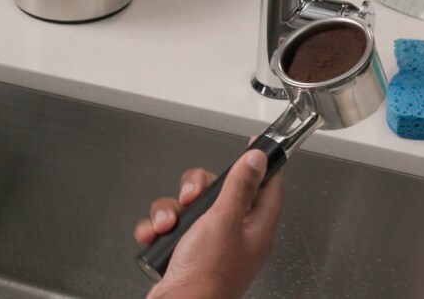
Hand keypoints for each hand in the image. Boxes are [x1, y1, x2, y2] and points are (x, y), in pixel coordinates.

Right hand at [134, 149, 284, 298]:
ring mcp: (208, 243)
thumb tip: (257, 159)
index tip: (254, 145)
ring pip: (189, 207)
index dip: (261, 164)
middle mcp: (234, 234)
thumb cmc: (207, 278)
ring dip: (171, 212)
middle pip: (219, 191)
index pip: (268, 186)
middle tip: (191, 199)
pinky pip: (170, 225)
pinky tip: (155, 237)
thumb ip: (239, 187)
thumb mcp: (224, 222)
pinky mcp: (184, 251)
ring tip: (167, 226)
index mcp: (255, 228)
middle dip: (196, 190)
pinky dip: (158, 228)